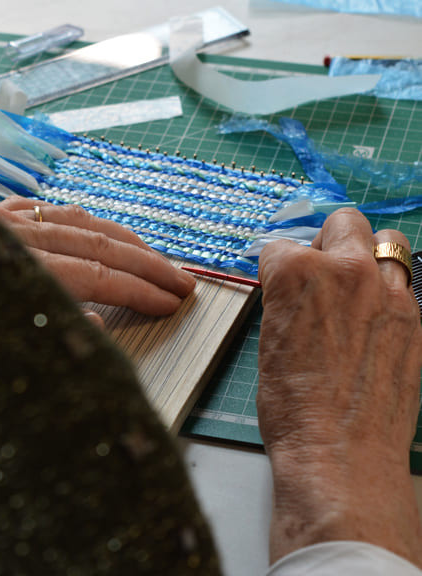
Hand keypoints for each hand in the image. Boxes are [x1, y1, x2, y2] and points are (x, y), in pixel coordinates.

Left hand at [0, 197, 194, 316]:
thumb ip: (52, 329)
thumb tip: (101, 326)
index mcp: (24, 269)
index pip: (99, 278)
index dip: (139, 291)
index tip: (171, 303)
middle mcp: (22, 236)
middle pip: (101, 245)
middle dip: (148, 264)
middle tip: (183, 282)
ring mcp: (8, 219)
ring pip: (82, 220)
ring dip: (124, 239)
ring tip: (155, 258)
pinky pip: (50, 208)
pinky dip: (83, 219)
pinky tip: (101, 228)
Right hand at [257, 208, 421, 565]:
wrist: (340, 455)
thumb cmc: (292, 408)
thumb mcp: (271, 341)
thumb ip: (288, 300)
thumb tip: (297, 290)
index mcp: (297, 272)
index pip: (281, 246)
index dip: (278, 270)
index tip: (281, 288)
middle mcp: (346, 269)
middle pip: (344, 222)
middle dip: (329, 240)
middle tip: (324, 271)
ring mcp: (388, 291)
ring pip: (389, 240)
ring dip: (371, 256)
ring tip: (360, 286)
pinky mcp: (417, 319)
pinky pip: (406, 284)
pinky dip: (391, 292)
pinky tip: (378, 321)